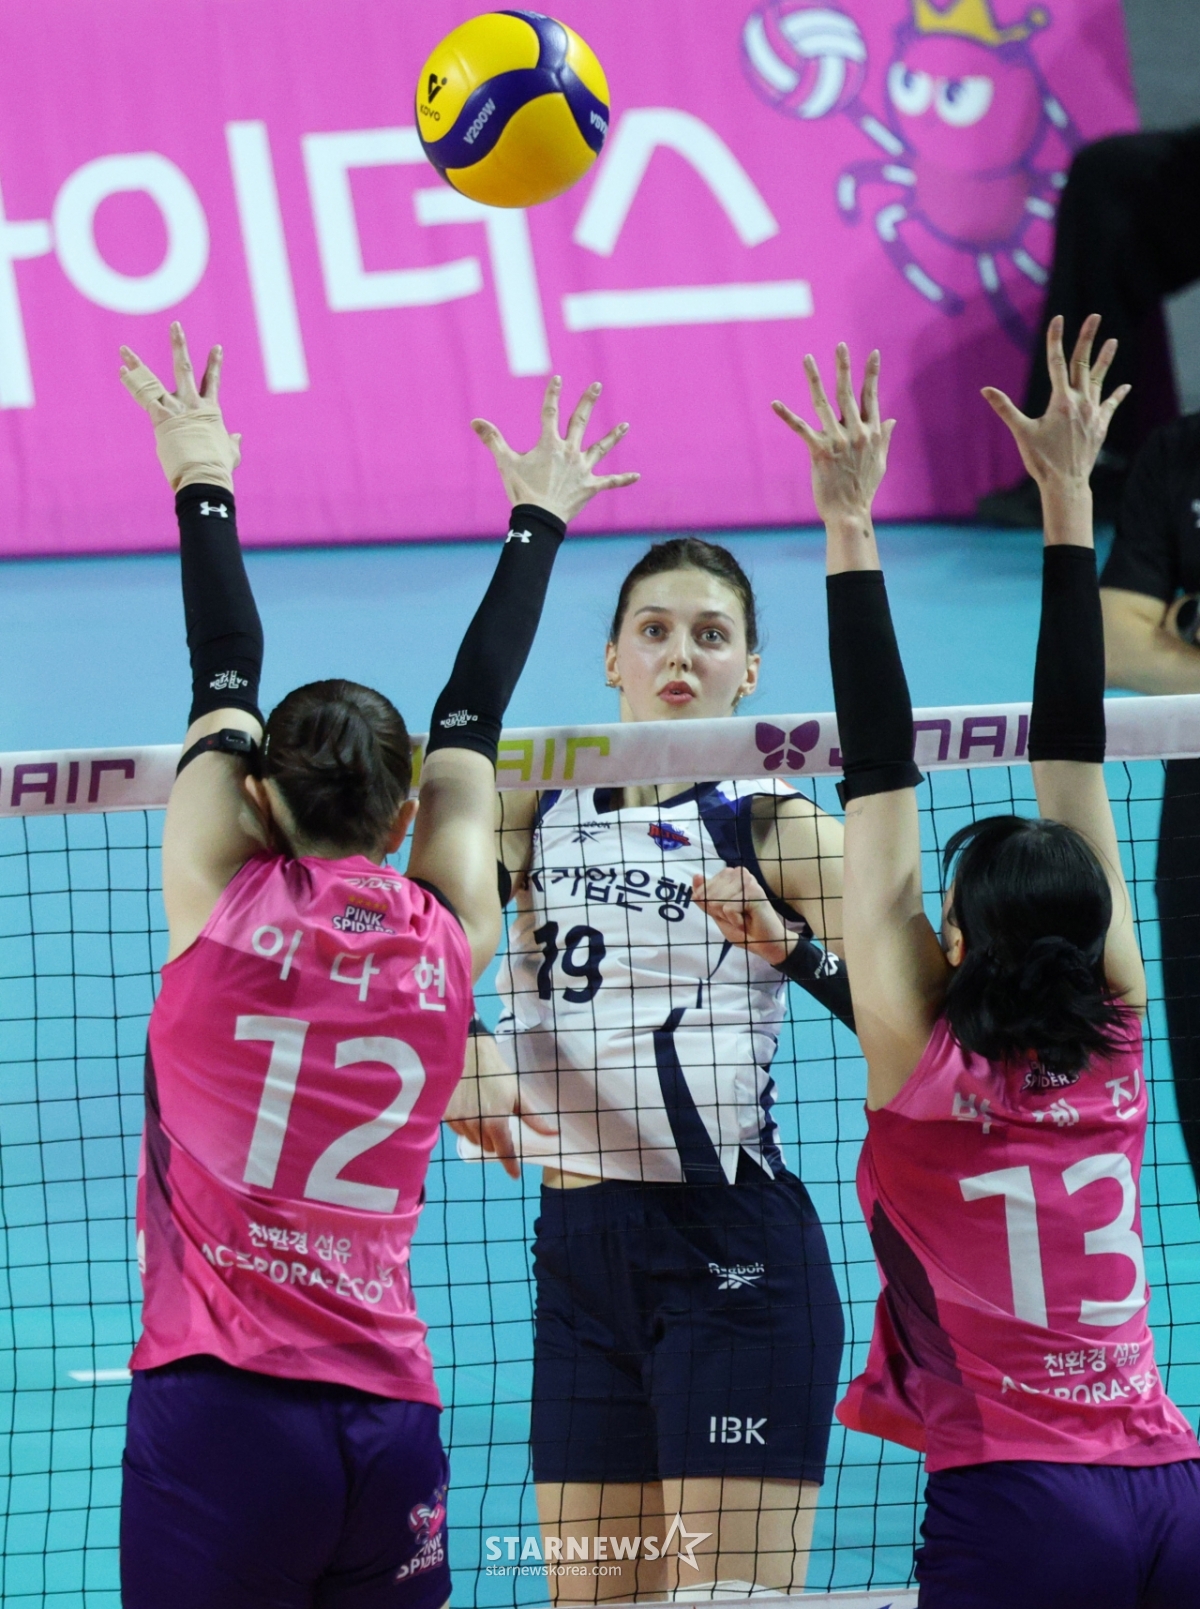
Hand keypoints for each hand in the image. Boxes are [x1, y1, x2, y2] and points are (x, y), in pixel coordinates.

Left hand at [119, 321, 240, 492]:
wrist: (204, 475)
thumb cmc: (218, 468)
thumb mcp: (231, 453)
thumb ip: (232, 442)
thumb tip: (237, 437)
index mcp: (210, 411)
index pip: (212, 382)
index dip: (214, 364)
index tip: (216, 347)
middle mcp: (191, 403)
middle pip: (183, 368)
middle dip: (179, 345)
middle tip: (175, 326)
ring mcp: (174, 408)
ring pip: (152, 379)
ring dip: (137, 362)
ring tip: (123, 348)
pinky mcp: (160, 417)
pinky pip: (142, 396)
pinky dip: (131, 382)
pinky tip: (121, 369)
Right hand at [444, 1032, 556, 1179]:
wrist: (469, 1054)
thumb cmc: (497, 1074)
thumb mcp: (519, 1094)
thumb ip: (534, 1119)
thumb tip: (554, 1135)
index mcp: (496, 1123)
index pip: (505, 1153)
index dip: (511, 1166)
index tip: (515, 1176)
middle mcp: (476, 1127)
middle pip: (488, 1147)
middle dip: (495, 1140)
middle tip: (498, 1121)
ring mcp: (459, 1123)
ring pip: (473, 1140)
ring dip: (480, 1134)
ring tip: (483, 1112)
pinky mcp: (446, 1117)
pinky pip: (459, 1132)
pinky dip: (466, 1126)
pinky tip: (469, 1109)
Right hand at [472, 376, 638, 523]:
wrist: (539, 519)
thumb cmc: (521, 491)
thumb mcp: (505, 463)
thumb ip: (492, 439)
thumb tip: (475, 421)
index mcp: (549, 443)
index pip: (550, 412)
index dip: (553, 394)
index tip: (558, 379)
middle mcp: (569, 451)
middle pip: (580, 421)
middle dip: (588, 401)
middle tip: (597, 386)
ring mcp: (582, 468)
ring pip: (601, 448)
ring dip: (613, 436)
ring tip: (625, 425)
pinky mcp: (590, 487)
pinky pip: (610, 482)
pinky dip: (623, 480)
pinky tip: (637, 476)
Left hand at [692, 865, 792, 966]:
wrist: (764, 943)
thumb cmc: (742, 928)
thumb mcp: (716, 912)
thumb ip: (704, 896)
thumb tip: (695, 876)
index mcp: (730, 874)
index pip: (702, 889)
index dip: (711, 907)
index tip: (729, 911)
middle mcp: (740, 872)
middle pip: (708, 895)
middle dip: (719, 912)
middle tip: (737, 916)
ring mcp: (748, 881)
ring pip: (716, 901)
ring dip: (727, 917)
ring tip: (743, 918)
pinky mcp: (754, 892)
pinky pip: (728, 909)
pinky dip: (735, 921)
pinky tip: (748, 920)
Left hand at [772, 344, 894, 522]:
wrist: (850, 513)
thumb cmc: (864, 489)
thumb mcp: (880, 461)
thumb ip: (884, 437)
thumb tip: (891, 419)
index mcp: (871, 432)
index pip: (871, 397)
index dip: (871, 374)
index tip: (872, 353)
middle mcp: (856, 432)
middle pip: (848, 392)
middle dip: (844, 367)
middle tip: (840, 345)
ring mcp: (838, 440)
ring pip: (824, 403)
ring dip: (814, 378)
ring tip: (807, 358)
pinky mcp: (820, 451)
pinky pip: (801, 428)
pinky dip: (787, 415)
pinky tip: (775, 403)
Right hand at [982, 314, 1128, 490]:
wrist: (1066, 483)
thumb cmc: (1041, 460)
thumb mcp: (1021, 433)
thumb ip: (1005, 408)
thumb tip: (985, 390)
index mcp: (1060, 401)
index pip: (1057, 362)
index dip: (1056, 339)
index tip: (1058, 319)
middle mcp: (1080, 402)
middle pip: (1083, 363)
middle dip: (1087, 338)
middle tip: (1095, 317)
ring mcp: (1093, 413)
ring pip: (1100, 379)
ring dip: (1106, 359)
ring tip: (1113, 340)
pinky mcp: (1100, 425)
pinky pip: (1110, 405)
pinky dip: (1117, 394)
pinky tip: (1125, 385)